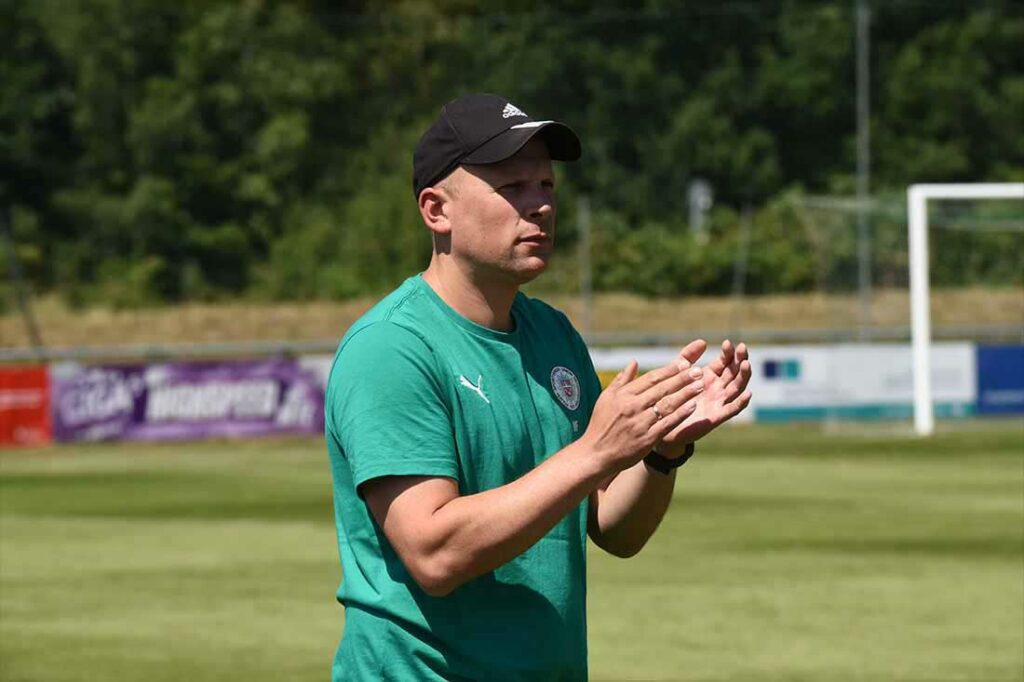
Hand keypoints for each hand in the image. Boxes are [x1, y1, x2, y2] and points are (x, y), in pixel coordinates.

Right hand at [581, 358, 705, 470]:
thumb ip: (622, 380)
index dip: (669, 370)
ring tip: (700, 385)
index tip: (684, 363)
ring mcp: (641, 422)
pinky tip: (692, 406)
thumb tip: (634, 362)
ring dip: (685, 394)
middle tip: (698, 371)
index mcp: (623, 395)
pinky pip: (668, 423)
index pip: (651, 378)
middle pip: (662, 389)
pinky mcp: (647, 438)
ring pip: (667, 404)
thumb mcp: (606, 398)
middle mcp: (633, 406)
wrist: (596, 453)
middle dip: (682, 379)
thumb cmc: (600, 424)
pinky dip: (681, 414)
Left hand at [655, 339, 751, 457]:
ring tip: (746, 364)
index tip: (728, 343)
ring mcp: (719, 402)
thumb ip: (687, 356)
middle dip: (740, 360)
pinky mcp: (716, 417)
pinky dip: (741, 402)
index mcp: (710, 376)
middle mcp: (718, 388)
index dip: (728, 353)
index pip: (724, 362)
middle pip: (734, 372)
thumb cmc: (673, 396)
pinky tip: (748, 394)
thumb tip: (702, 341)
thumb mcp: (679, 372)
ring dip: (743, 376)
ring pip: (736, 388)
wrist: (664, 423)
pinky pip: (732, 409)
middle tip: (742, 348)